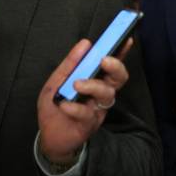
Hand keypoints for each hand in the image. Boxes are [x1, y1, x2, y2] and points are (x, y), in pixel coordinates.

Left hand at [37, 38, 131, 163]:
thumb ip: (70, 64)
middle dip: (116, 67)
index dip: (121, 51)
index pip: (112, 64)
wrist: (49, 137)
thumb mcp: (56, 81)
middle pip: (119, 77)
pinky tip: (64, 105)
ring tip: (77, 84)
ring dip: (93, 85)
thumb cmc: (54, 106)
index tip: (126, 39)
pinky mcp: (91, 123)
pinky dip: (76, 108)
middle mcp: (101, 92)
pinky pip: (88, 113)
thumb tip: (85, 43)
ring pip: (107, 93)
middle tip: (104, 60)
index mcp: (95, 79)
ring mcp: (98, 107)